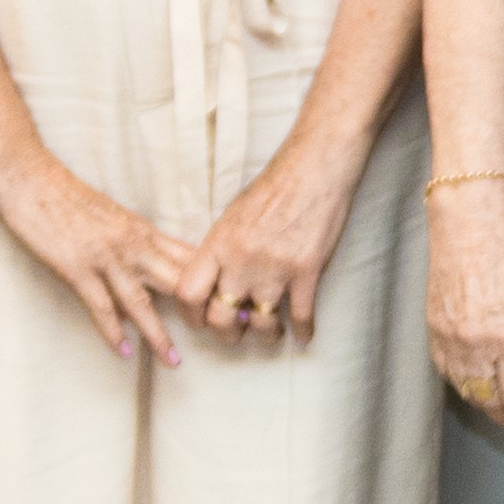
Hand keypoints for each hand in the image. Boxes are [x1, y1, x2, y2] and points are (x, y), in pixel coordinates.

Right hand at [0, 150, 198, 363]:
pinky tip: (124, 351)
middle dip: (197, 311)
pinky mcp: (78, 268)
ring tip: (173, 361)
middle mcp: (133, 245)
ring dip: (159, 335)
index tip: (233, 300)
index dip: (212, 281)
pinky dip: (113, 331)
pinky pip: (101, 306)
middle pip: (176, 281)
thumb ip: (137, 243)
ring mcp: (106, 258)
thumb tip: (153, 271)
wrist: (32, 181)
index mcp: (144, 231)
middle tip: (218, 336)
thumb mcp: (114, 218)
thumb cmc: (70, 198)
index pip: (189, 258)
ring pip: (142, 302)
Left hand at [175, 131, 362, 343]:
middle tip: (235, 336)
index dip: (191, 316)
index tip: (201, 322)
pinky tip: (303, 335)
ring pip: (261, 324)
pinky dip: (302, 330)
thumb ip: (222, 250)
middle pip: (221, 318)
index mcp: (219, 245)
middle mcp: (242, 261)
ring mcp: (275, 268)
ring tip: (271, 334)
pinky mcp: (307, 271)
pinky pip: (300, 315)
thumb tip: (218, 280)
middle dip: (227, 335)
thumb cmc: (275, 186)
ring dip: (266, 335)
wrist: (315, 168)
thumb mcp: (233, 216)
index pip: (189, 293)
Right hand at [426, 182, 503, 442]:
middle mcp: (476, 344)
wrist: (468, 226)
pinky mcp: (433, 331)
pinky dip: (463, 385)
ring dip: (484, 405)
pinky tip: (475, 387)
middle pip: (489, 400)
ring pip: (466, 391)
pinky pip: (447, 372)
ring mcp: (450, 339)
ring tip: (500, 410)